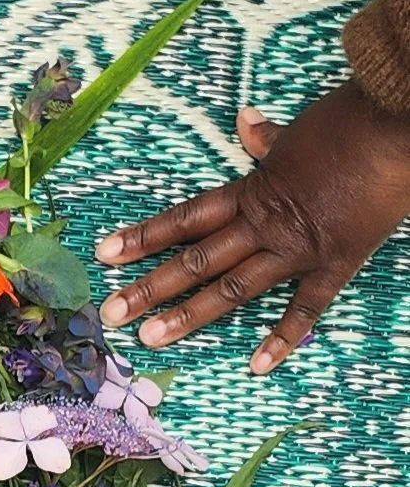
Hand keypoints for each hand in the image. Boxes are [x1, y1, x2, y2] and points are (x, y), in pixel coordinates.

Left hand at [96, 83, 409, 368]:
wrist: (395, 127)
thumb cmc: (348, 122)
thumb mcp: (297, 130)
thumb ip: (267, 139)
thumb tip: (244, 121)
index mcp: (252, 190)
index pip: (186, 218)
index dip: (144, 236)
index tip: (105, 254)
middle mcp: (265, 223)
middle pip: (197, 260)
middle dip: (150, 287)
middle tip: (111, 314)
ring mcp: (298, 247)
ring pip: (234, 287)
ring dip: (191, 314)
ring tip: (152, 338)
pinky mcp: (336, 262)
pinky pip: (306, 306)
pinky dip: (283, 337)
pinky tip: (258, 365)